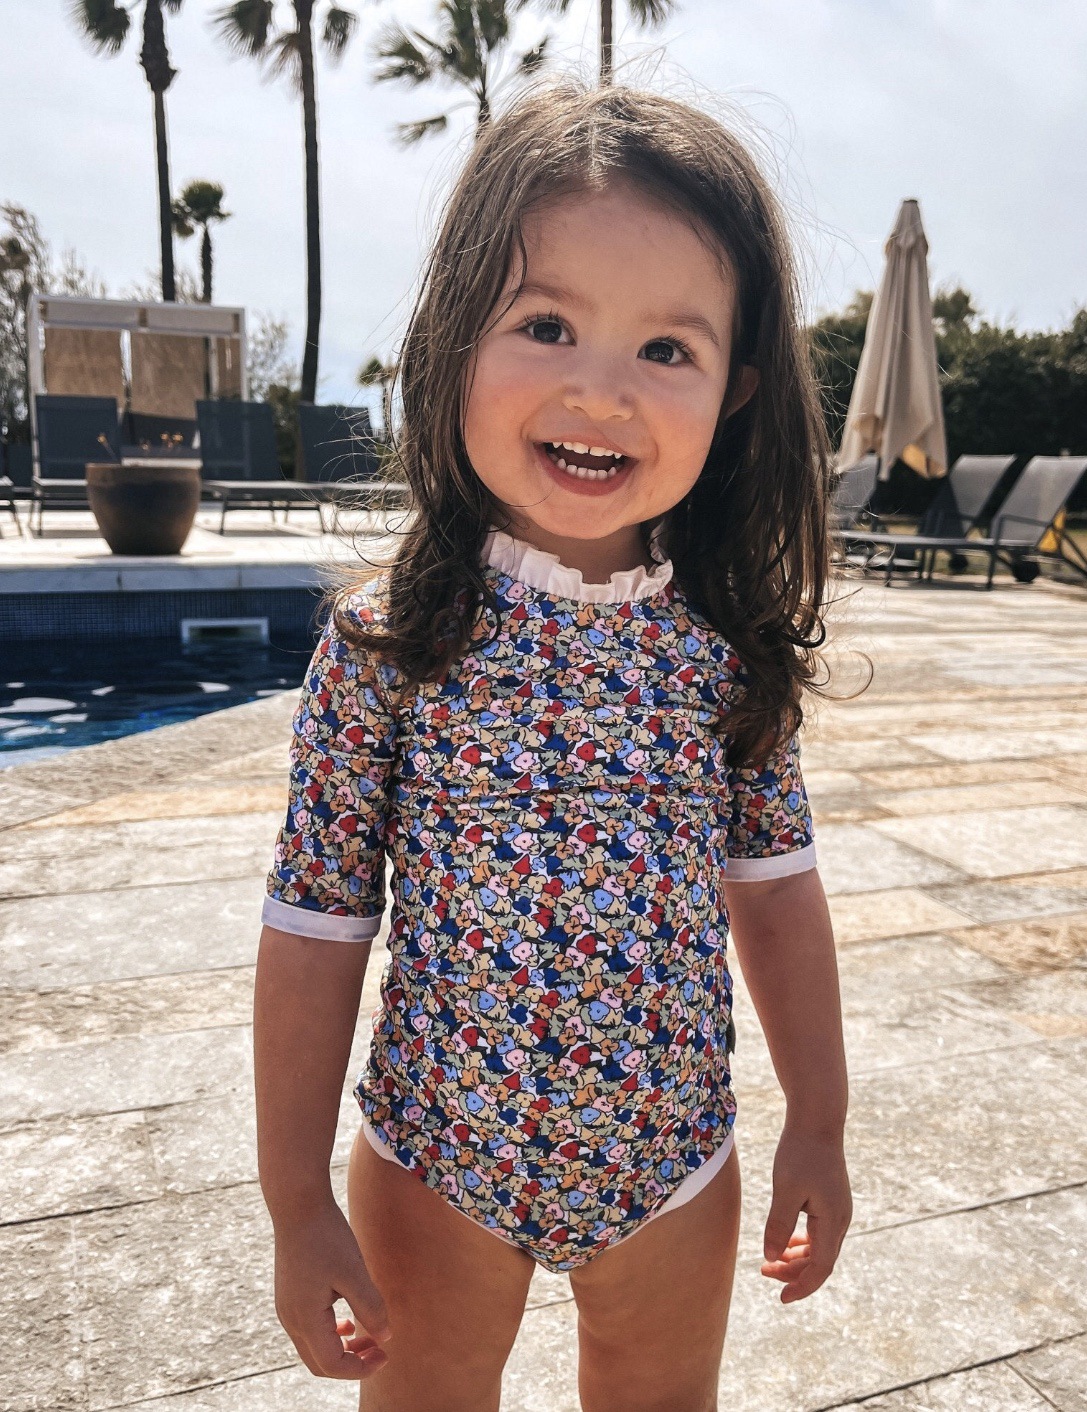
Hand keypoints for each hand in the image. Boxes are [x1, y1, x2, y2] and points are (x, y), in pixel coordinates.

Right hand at [273, 1199, 391, 1378]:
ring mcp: (287, 1307)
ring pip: (314, 1347)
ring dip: (341, 1348)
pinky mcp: (290, 1294)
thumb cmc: (326, 1235)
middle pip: (320, 1363)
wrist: (297, 1204)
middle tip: (380, 1350)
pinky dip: (331, 1333)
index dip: (360, 1368)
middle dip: (352, 1363)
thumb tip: (385, 1337)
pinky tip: (348, 1320)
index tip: (386, 1354)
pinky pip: (309, 1328)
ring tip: (369, 1336)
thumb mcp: (354, 1271)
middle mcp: (291, 1319)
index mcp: (305, 1318)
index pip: (331, 1365)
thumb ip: (370, 1306)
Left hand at [760, 1122, 851, 1303]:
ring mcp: (837, 1210)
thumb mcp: (785, 1189)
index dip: (802, 1286)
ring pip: (820, 1247)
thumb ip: (779, 1225)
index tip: (781, 1298)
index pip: (821, 1268)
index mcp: (832, 1221)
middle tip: (764, 1272)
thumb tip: (772, 1256)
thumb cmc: (800, 1152)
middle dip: (794, 1273)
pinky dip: (802, 1243)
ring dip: (797, 1258)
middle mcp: (840, 1220)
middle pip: (821, 1261)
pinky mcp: (830, 1200)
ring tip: (770, 1262)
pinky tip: (786, 1242)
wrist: (817, 1120)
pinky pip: (819, 1232)